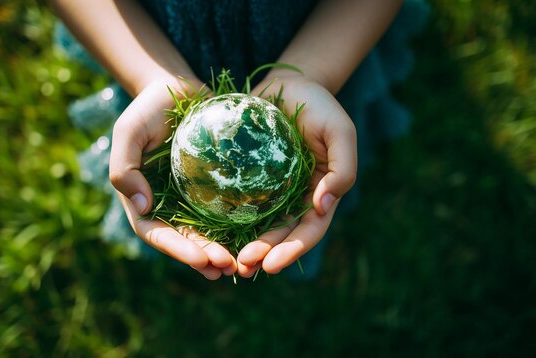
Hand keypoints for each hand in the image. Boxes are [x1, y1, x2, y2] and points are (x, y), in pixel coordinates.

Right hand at [109, 79, 236, 279]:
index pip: (155, 231)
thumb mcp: (128, 131)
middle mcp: (165, 204)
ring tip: (239, 266)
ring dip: (219, 251)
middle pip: (182, 239)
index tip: (202, 258)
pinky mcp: (211, 187)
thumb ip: (124, 167)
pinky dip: (235, 230)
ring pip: (204, 233)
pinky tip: (253, 241)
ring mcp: (189, 197)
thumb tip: (141, 207)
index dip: (177, 249)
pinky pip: (222, 213)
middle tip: (226, 267)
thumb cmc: (148, 108)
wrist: (177, 89)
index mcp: (141, 197)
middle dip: (203, 257)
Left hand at [237, 75, 357, 276]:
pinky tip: (213, 235)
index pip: (310, 229)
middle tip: (244, 267)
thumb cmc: (319, 105)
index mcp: (321, 192)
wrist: (288, 83)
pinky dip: (229, 221)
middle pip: (282, 234)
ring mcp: (271, 189)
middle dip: (265, 254)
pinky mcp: (247, 178)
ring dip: (247, 245)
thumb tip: (323, 206)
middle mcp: (296, 196)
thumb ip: (344, 168)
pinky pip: (238, 203)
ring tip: (229, 262)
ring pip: (260, 225)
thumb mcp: (340, 131)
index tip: (271, 265)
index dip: (292, 250)